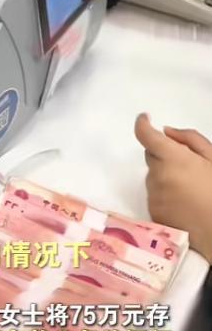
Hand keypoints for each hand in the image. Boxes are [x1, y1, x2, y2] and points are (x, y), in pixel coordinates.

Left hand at [135, 113, 211, 262]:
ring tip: (190, 189)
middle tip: (186, 166)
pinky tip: (184, 203)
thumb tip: (166, 132)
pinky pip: (154, 195)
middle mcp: (157, 175)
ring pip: (153, 177)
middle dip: (164, 155)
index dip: (142, 124)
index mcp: (172, 158)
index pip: (145, 135)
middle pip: (151, 156)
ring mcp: (153, 195)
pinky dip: (164, 194)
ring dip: (165, 176)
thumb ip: (190, 139)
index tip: (144, 118)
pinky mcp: (153, 212)